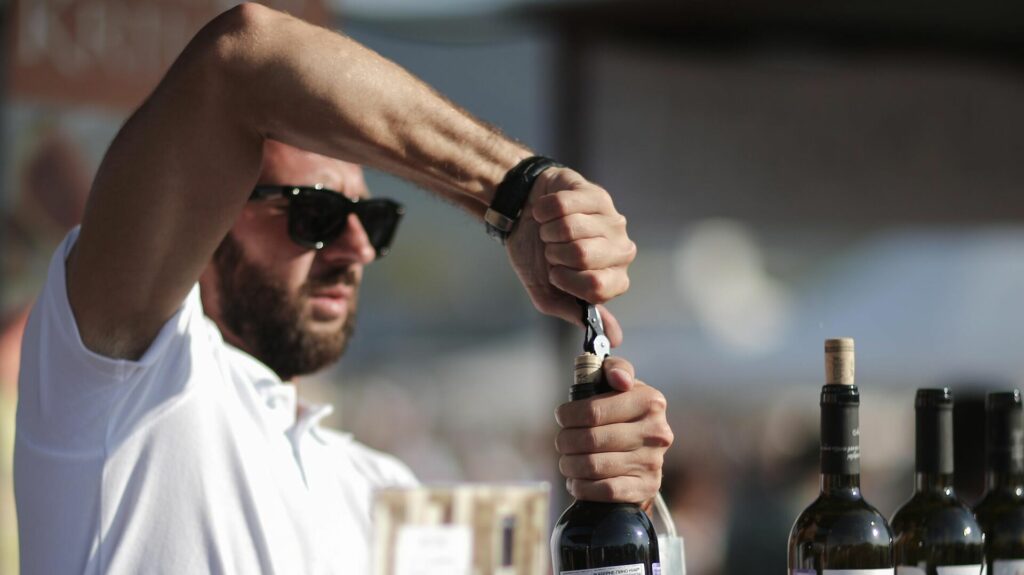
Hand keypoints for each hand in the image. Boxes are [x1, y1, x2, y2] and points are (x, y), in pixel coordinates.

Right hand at [506, 167, 634, 345]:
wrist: (521, 219)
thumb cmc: (537, 258)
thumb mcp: (549, 294)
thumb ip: (578, 315)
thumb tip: (614, 340)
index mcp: (614, 279)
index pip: (596, 288)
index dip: (566, 281)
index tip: (555, 274)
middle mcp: (621, 249)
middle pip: (583, 255)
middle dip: (555, 253)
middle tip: (552, 250)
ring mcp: (611, 219)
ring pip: (571, 228)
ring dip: (549, 232)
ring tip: (550, 231)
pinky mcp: (595, 193)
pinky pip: (562, 206)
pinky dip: (544, 212)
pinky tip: (547, 213)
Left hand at [554, 356, 673, 504]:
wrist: (645, 451)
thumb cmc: (623, 412)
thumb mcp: (621, 385)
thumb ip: (615, 370)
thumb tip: (620, 379)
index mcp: (650, 401)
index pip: (593, 411)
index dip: (568, 415)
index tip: (562, 417)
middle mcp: (657, 432)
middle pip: (590, 439)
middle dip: (566, 441)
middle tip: (562, 442)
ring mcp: (653, 462)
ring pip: (593, 466)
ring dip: (569, 465)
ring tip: (567, 461)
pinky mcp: (646, 487)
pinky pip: (604, 490)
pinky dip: (582, 487)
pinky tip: (577, 480)